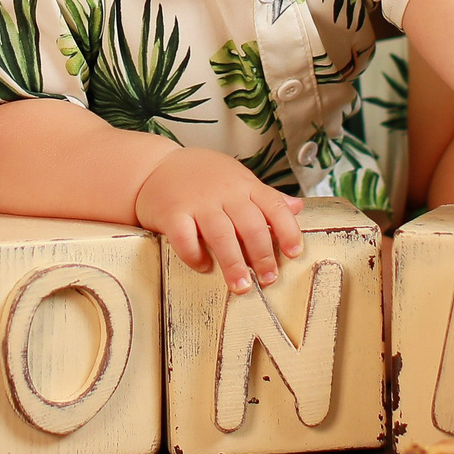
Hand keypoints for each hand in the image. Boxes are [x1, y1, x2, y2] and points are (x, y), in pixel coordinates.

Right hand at [135, 147, 304, 291]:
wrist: (156, 166)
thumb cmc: (202, 176)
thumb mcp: (238, 179)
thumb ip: (266, 197)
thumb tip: (297, 208)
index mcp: (245, 185)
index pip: (274, 207)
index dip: (288, 231)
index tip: (293, 254)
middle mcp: (224, 192)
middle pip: (250, 226)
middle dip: (262, 256)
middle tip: (268, 279)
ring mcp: (197, 202)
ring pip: (221, 235)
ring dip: (233, 263)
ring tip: (241, 286)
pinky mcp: (172, 213)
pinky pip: (185, 238)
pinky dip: (195, 256)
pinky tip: (203, 266)